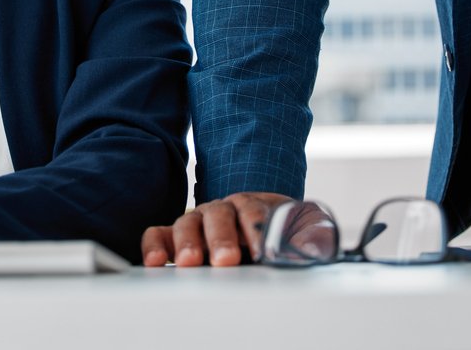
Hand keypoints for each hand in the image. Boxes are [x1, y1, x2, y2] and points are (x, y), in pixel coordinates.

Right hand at [141, 192, 294, 266]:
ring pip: (188, 222)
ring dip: (189, 242)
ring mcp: (198, 221)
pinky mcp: (176, 237)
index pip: (254, 210)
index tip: (262, 251)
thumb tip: (315, 246)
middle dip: (221, 237)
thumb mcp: (298, 233)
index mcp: (253, 205)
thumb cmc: (275, 235)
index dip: (258, 228)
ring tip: (190, 263)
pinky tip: (157, 262)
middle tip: (226, 259)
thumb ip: (306, 239)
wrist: (256, 230)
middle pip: (219, 214)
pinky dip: (155, 245)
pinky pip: (159, 234)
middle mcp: (222, 209)